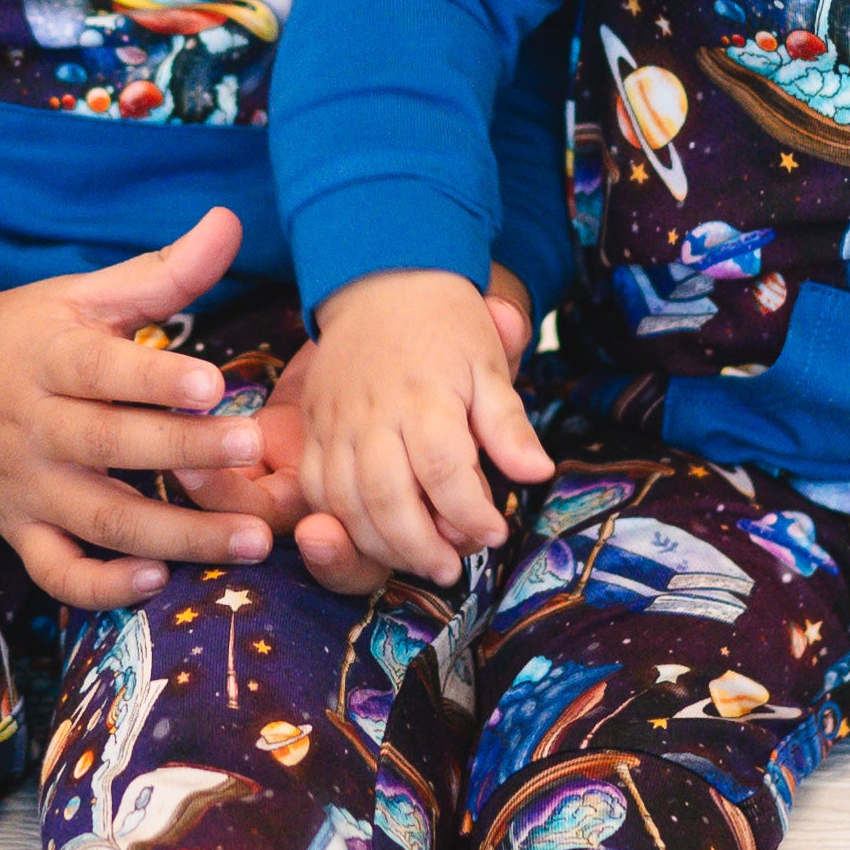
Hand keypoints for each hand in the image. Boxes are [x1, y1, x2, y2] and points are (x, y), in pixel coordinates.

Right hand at [0, 209, 268, 609]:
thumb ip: (162, 272)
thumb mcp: (82, 295)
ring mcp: (26, 487)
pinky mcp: (17, 531)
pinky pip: (56, 573)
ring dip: (176, 536)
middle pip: (111, 447)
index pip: (101, 370)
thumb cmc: (24, 331)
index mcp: (49, 358)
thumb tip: (231, 220)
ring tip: (250, 540)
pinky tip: (158, 582)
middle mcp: (35, 427)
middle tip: (255, 452)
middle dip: (186, 454)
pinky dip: (101, 588)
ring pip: (100, 521)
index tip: (212, 384)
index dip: (154, 379)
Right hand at [295, 265, 552, 587]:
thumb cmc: (446, 325)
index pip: (444, 472)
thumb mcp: (488, 363)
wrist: (381, 280)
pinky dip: (340, 522)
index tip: (496, 533)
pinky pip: (315, 489)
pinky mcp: (312, 427)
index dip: (471, 514)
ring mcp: (335, 422)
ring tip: (418, 561)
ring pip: (346, 503)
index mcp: (424, 396)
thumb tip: (537, 473)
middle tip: (451, 569)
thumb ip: (508, 424)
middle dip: (421, 547)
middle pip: (388, 499)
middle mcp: (373, 414)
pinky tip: (372, 535)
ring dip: (381, 545)